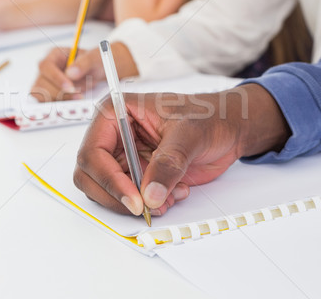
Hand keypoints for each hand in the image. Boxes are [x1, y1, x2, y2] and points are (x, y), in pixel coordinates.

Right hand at [30, 42, 138, 101]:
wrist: (98, 72)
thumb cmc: (95, 62)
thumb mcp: (95, 58)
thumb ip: (84, 63)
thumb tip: (71, 73)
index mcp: (54, 55)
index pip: (46, 66)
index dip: (55, 78)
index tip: (70, 86)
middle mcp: (47, 70)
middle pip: (41, 83)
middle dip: (59, 93)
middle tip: (78, 97)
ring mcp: (47, 84)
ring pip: (42, 96)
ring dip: (59, 101)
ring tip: (78, 100)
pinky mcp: (50, 96)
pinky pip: (48, 104)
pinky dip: (60, 107)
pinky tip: (73, 105)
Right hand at [74, 84, 290, 215]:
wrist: (229, 127)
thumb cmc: (209, 116)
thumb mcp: (189, 133)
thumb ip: (168, 163)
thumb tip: (150, 194)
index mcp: (115, 112)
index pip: (92, 152)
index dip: (109, 179)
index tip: (134, 199)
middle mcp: (113, 135)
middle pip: (91, 176)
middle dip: (118, 196)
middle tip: (147, 207)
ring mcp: (123, 156)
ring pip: (107, 192)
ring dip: (136, 202)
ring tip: (169, 196)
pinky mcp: (137, 174)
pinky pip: (129, 199)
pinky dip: (150, 204)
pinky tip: (175, 192)